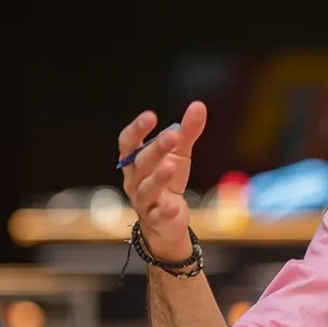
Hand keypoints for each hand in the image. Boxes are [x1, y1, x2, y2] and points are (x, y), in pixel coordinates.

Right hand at [118, 101, 207, 260]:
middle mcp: (134, 180)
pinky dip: (165, 211)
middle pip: (141, 163)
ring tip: (171, 166)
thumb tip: (199, 105)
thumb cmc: (168, 181)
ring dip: (158, 177)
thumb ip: (187, 132)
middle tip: (171, 136)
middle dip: (155, 149)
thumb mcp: (179, 154)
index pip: (128, 143)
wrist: (167, 221)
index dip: (137, 129)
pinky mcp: (155, 219)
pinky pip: (158, 215)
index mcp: (135, 161)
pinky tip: (174, 206)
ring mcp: (143, 201)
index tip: (150, 116)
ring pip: (147, 188)